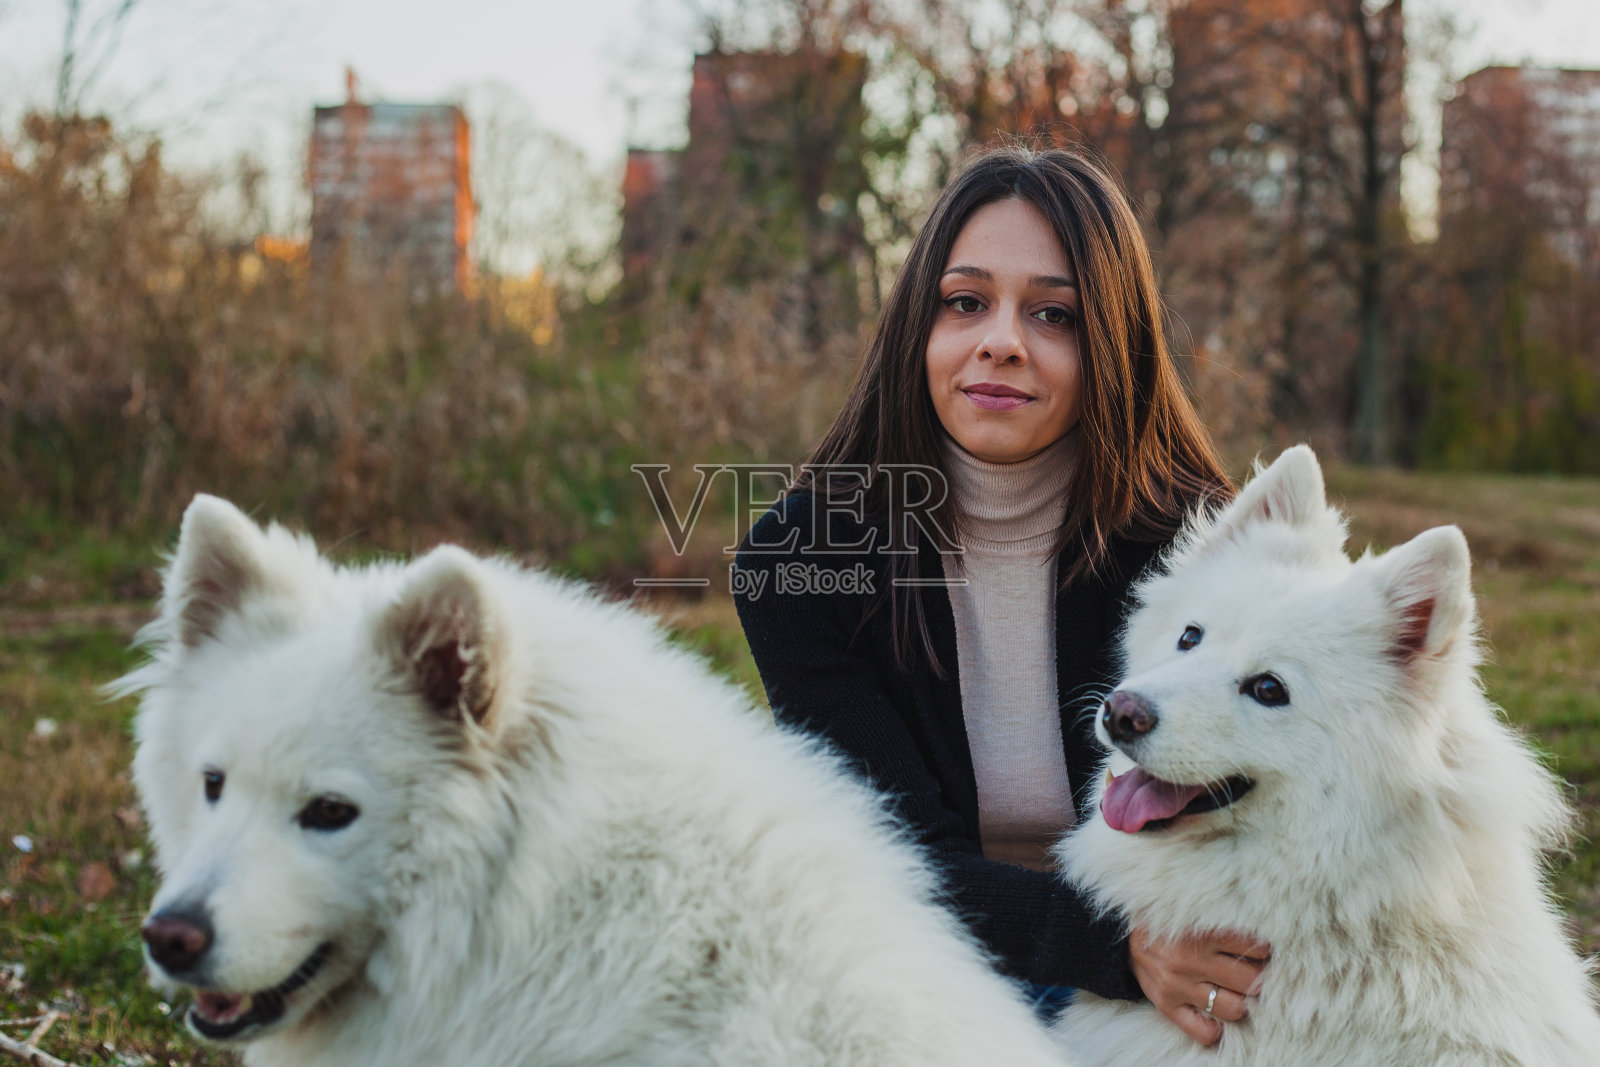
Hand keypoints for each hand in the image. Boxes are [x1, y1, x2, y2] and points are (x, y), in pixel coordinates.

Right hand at [1129, 926, 1269, 1045]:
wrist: (1123, 937)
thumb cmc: (1170, 924)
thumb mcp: (1195, 914)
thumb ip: (1226, 923)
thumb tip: (1264, 941)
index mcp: (1200, 931)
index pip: (1256, 949)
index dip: (1264, 950)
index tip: (1259, 950)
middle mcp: (1188, 960)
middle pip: (1250, 981)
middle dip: (1257, 977)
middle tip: (1252, 971)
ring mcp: (1177, 985)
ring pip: (1234, 1009)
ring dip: (1241, 1001)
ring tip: (1236, 991)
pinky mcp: (1166, 1005)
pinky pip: (1204, 1032)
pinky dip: (1215, 1028)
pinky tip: (1215, 1013)